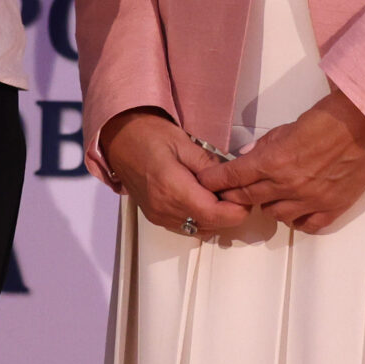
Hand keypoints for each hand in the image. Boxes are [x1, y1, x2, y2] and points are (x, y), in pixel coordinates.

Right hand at [98, 108, 250, 236]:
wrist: (118, 138)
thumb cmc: (147, 134)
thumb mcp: (183, 142)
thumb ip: (209, 165)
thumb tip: (231, 179)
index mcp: (172, 188)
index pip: (214, 214)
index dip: (236, 210)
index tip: (246, 197)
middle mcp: (164, 208)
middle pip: (209, 224)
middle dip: (229, 213)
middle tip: (236, 192)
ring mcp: (158, 216)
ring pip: (199, 229)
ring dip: (215, 217)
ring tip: (220, 194)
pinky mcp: (156, 217)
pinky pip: (186, 226)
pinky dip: (200, 218)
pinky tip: (203, 199)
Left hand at [201, 89, 364, 232]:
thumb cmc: (329, 120)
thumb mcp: (288, 126)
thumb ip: (265, 145)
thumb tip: (245, 156)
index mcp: (275, 161)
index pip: (234, 176)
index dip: (216, 180)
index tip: (204, 183)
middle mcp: (289, 185)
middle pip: (248, 198)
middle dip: (233, 195)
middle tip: (228, 192)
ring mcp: (310, 200)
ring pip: (275, 215)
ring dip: (268, 205)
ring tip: (271, 194)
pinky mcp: (331, 209)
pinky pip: (305, 225)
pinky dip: (297, 219)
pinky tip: (296, 209)